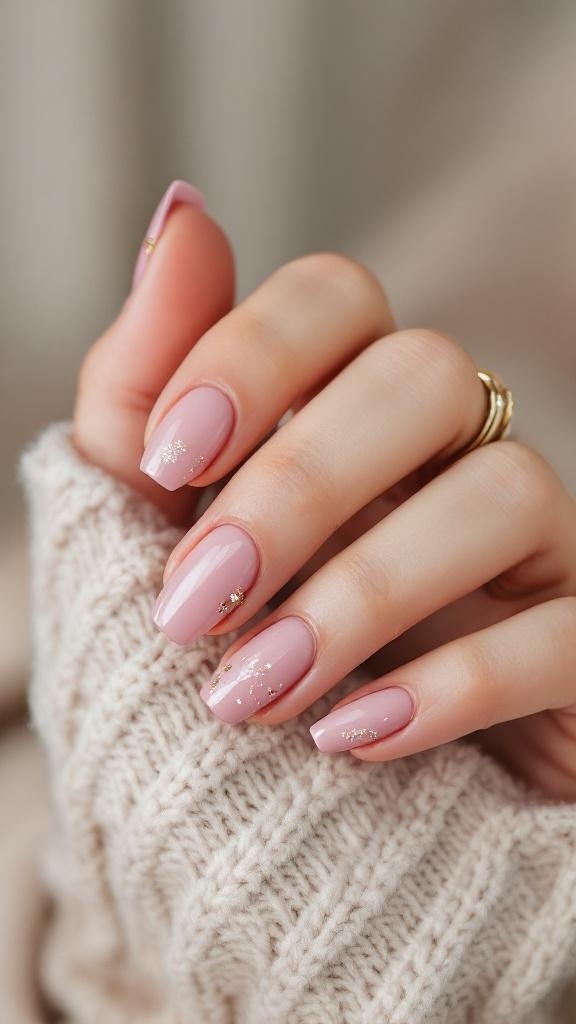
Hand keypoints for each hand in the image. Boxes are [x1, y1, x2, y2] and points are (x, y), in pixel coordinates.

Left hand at [75, 184, 575, 797]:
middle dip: (299, 484)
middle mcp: (449, 448)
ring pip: (505, 489)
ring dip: (363, 592)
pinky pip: (567, 630)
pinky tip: (349, 736)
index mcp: (343, 403)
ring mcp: (529, 542)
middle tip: (194, 605)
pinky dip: (454, 683)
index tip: (172, 462)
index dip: (255, 352)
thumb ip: (150, 378)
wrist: (291, 805)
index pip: (338, 295)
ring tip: (252, 692)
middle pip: (427, 373)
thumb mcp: (149, 516)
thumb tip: (182, 210)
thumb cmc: (219, 639)